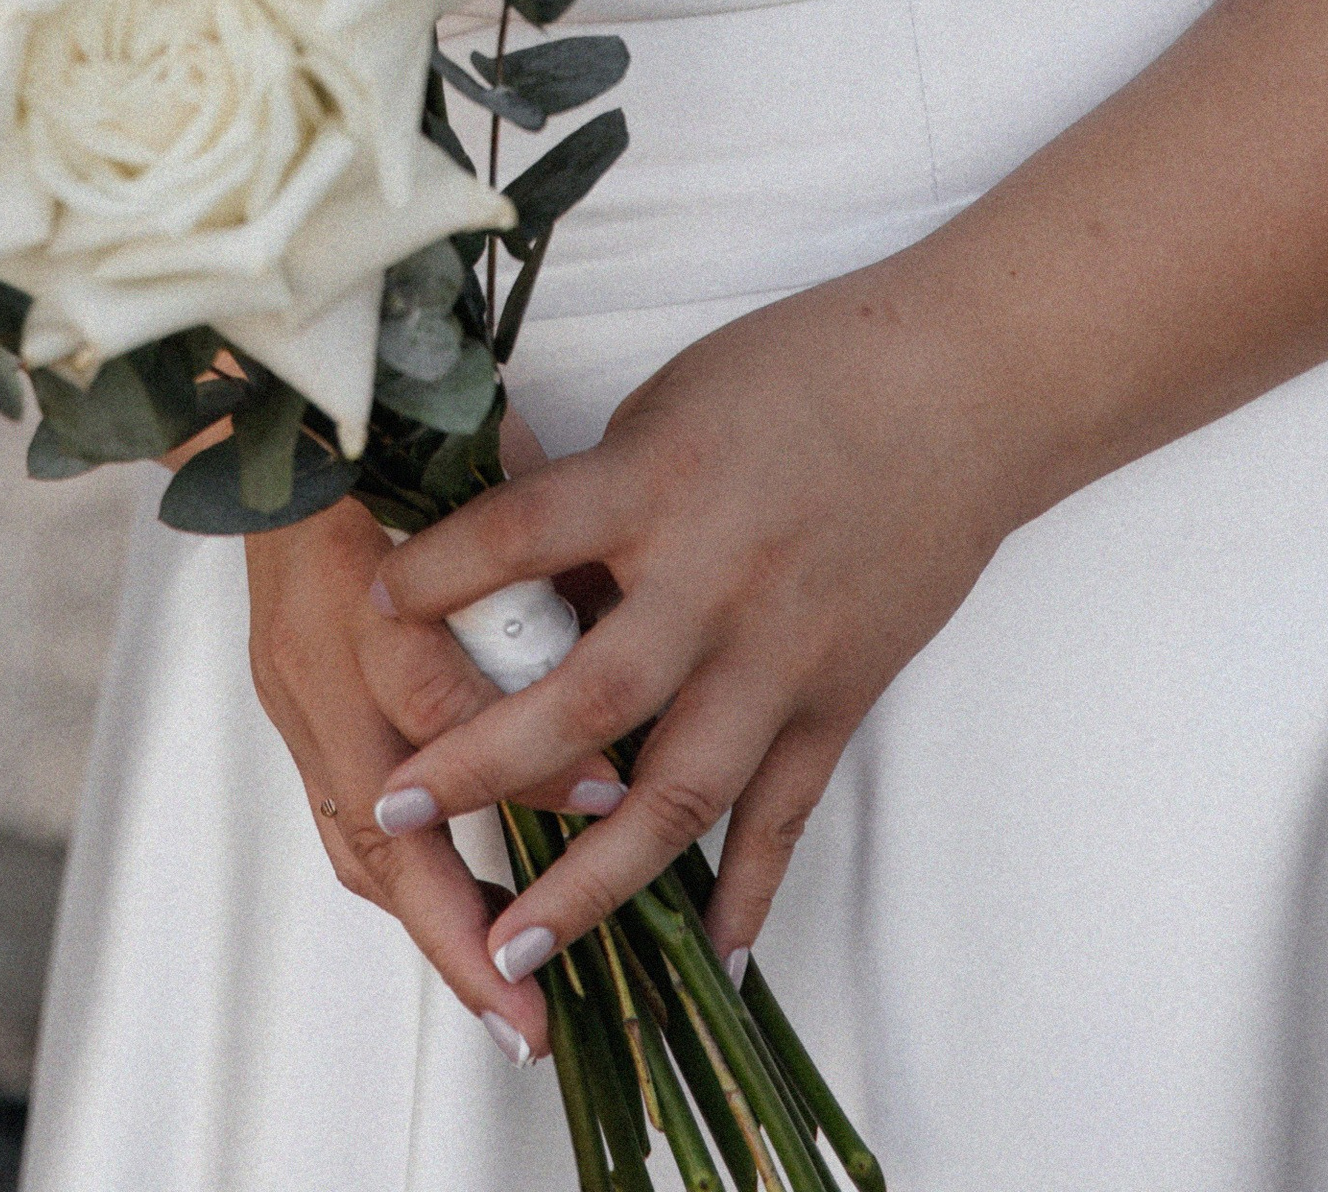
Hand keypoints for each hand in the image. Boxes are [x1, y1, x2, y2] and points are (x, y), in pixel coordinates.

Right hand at [242, 420, 630, 1069]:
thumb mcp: (464, 451)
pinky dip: (402, 883)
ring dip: (430, 930)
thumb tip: (622, 603)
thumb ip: (530, 533)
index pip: (434, 698)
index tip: (607, 802)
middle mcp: (320, 655)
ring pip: (354, 842)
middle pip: (378, 822)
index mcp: (361, 575)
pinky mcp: (287, 702)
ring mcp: (295, 690)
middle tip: (527, 1012)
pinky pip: (339, 821)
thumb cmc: (389, 417)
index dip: (519, 762)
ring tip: (504, 1004)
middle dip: (457, 930)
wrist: (268, 406)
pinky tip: (462, 924)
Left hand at [364, 271, 1014, 983]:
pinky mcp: (840, 695)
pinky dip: (746, 888)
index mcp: (658, 483)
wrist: (961, 388)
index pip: (521, 534)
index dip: (439, 573)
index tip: (366, 605)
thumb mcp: (671, 410)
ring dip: (594, 879)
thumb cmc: (800, 373)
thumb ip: (598, 503)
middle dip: (483, 764)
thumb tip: (514, 587)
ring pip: (679, 790)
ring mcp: (781, 653)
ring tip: (516, 945)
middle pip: (586, 697)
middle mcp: (714, 581)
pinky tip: (708, 956)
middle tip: (396, 812)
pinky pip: (785, 811)